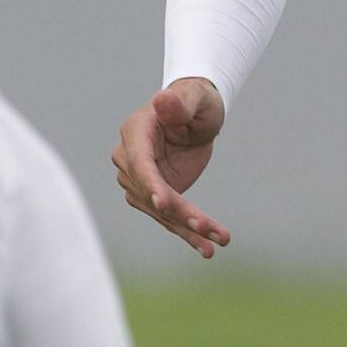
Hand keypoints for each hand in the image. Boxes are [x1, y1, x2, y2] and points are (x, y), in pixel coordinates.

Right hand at [112, 77, 232, 258]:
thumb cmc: (196, 101)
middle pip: (152, 192)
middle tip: (206, 227)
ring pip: (161, 211)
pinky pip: (169, 218)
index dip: (150, 184)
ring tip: (216, 240)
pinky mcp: (155, 196)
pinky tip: (207, 248)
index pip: (139, 162)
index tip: (163, 203)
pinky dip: (189, 233)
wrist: (197, 116)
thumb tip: (162, 98)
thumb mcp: (195, 98)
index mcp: (135, 131)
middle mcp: (130, 158)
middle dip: (180, 212)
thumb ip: (178, 103)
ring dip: (188, 229)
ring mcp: (140, 180)